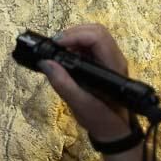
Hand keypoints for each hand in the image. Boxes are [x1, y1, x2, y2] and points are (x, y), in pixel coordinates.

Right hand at [41, 23, 133, 142]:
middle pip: (95, 30)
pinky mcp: (103, 61)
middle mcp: (115, 58)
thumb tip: (45, 62)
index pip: (97, 37)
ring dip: (73, 38)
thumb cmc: (100, 119)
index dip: (75, 35)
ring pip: (92, 35)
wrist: (113, 130)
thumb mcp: (80, 105)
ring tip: (57, 49)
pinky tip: (64, 55)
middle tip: (54, 45)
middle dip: (72, 33)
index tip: (55, 44)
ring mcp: (111, 58)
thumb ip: (63, 84)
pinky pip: (90, 44)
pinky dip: (75, 44)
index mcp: (113, 67)